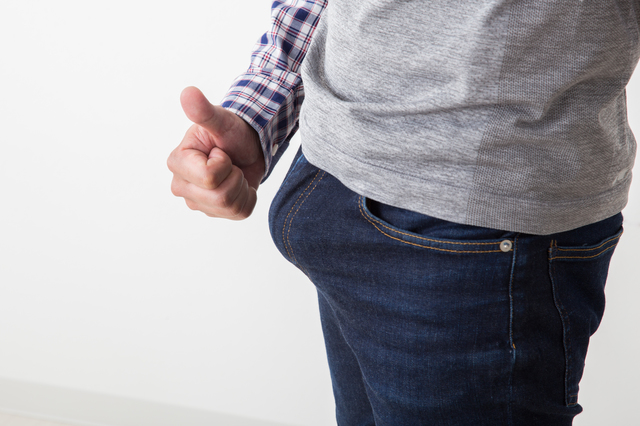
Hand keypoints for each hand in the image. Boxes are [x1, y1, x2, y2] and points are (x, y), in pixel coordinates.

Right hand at [168, 87, 264, 219]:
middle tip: (231, 162)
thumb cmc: (231, 132)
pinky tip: (239, 184)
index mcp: (178, 163)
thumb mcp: (221, 120)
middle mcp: (181, 186)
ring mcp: (196, 202)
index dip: (224, 163)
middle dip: (235, 176)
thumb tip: (188, 93)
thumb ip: (204, 111)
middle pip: (220, 197)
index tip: (221, 151)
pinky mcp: (213, 212)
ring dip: (242, 186)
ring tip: (234, 171)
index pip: (209, 177)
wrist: (247, 146)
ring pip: (230, 207)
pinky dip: (247, 198)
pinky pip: (239, 214)